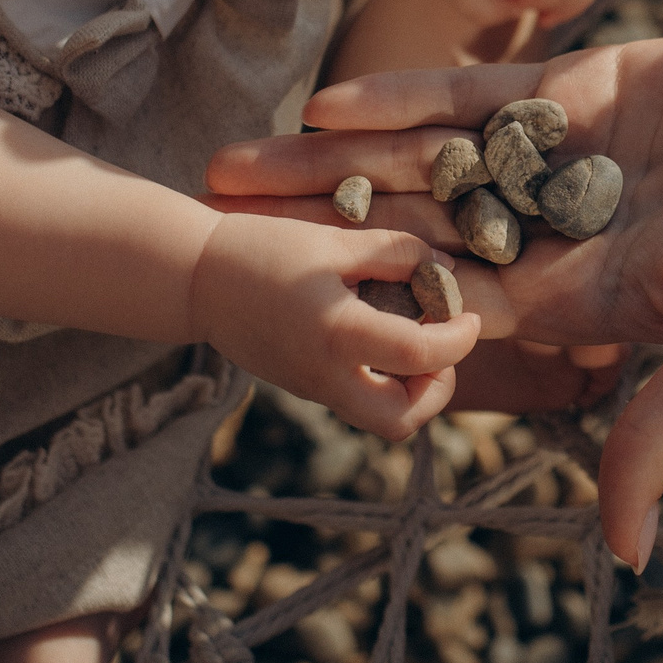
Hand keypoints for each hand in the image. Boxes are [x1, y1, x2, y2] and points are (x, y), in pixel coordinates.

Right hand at [186, 212, 479, 441]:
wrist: (193, 278)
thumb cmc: (261, 249)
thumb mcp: (331, 240)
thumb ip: (393, 253)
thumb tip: (442, 270)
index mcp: (338, 335)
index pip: (420, 355)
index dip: (458, 338)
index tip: (468, 317)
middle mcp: (327, 375)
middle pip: (401, 421)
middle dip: (436, 390)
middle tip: (438, 347)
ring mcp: (313, 388)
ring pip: (379, 420)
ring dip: (410, 391)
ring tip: (411, 342)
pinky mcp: (303, 386)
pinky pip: (357, 400)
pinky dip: (383, 380)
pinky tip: (380, 337)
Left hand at [208, 24, 662, 569]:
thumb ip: (660, 435)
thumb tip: (621, 558)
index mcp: (577, 304)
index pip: (446, 315)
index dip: (362, 318)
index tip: (280, 324)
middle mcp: (554, 234)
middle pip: (408, 237)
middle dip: (315, 236)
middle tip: (217, 230)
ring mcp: (558, 158)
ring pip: (421, 165)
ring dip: (330, 165)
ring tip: (235, 163)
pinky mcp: (576, 88)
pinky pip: (472, 96)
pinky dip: (401, 100)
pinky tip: (324, 103)